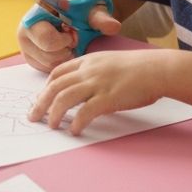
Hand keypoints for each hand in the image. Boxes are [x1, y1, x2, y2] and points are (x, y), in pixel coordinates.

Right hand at [18, 0, 120, 72]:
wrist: (69, 12)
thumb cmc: (79, 11)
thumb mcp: (91, 11)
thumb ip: (101, 18)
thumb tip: (113, 27)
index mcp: (35, 15)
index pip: (47, 40)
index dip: (65, 40)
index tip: (73, 33)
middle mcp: (25, 31)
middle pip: (49, 56)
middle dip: (66, 51)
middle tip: (72, 39)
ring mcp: (26, 46)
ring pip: (49, 65)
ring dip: (64, 58)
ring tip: (69, 44)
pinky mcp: (31, 58)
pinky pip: (48, 70)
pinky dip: (61, 63)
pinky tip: (65, 51)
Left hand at [28, 49, 170, 134]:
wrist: (158, 69)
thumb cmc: (139, 68)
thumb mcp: (110, 63)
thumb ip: (95, 73)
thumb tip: (85, 91)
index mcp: (88, 61)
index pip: (58, 72)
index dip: (46, 86)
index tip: (42, 98)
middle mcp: (88, 71)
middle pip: (55, 86)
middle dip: (40, 102)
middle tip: (33, 116)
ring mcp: (97, 84)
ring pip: (64, 98)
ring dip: (54, 113)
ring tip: (51, 126)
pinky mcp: (108, 98)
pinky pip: (85, 112)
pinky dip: (76, 122)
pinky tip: (74, 131)